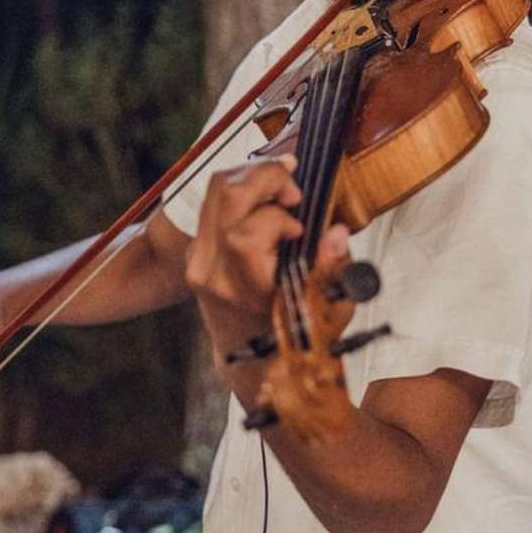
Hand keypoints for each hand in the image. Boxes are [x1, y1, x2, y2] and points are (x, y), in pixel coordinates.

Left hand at [185, 155, 353, 397]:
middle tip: (292, 188)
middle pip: (226, 197)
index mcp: (246, 290)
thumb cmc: (292, 331)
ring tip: (281, 186)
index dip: (277, 219)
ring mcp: (199, 261)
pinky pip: (212, 203)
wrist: (252, 357)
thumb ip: (332, 270)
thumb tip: (337, 234)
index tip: (299, 229)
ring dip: (251, 176)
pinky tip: (264, 196)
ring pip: (215, 192)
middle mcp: (215, 273)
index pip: (245, 234)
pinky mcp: (194, 251)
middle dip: (265, 176)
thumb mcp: (326, 308)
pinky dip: (240, 190)